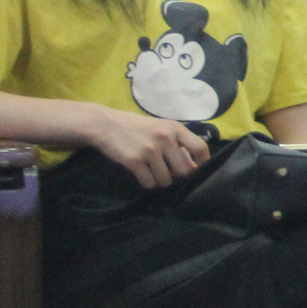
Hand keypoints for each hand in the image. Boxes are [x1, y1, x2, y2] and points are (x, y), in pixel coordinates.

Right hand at [88, 107, 209, 188]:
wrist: (104, 124)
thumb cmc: (136, 127)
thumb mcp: (160, 128)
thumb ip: (178, 144)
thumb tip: (194, 166)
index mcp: (175, 128)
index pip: (200, 148)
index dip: (202, 163)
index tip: (196, 170)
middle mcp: (165, 138)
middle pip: (185, 170)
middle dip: (178, 177)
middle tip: (169, 174)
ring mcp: (149, 150)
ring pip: (166, 180)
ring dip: (160, 181)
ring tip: (151, 171)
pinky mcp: (134, 160)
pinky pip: (149, 183)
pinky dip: (146, 182)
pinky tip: (141, 173)